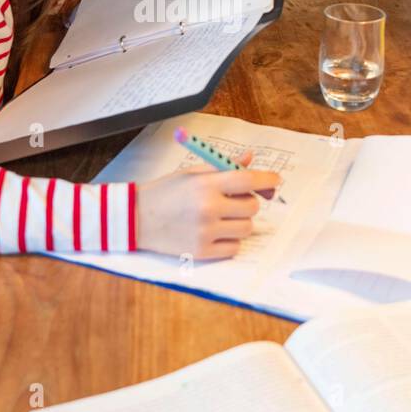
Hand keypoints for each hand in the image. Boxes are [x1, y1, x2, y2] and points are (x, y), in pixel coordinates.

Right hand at [134, 150, 281, 259]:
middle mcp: (208, 208)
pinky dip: (230, 241)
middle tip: (233, 201)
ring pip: (246, 228)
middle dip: (248, 202)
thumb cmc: (165, 192)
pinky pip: (234, 248)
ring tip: (220, 218)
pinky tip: (214, 233)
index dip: (267, 179)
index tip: (275, 180)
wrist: (135, 218)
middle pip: (252, 207)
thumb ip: (222, 167)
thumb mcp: (192, 174)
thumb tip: (249, 159)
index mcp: (206, 184)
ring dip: (239, 222)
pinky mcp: (202, 252)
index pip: (249, 180)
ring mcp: (205, 232)